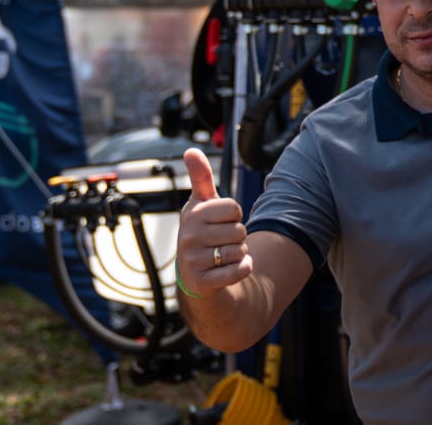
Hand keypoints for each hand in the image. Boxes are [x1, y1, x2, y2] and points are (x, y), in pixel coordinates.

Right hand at [178, 148, 251, 295]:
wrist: (196, 277)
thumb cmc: (203, 233)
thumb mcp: (202, 204)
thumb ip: (201, 177)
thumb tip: (191, 150)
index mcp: (192, 214)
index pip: (234, 208)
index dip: (234, 216)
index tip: (219, 223)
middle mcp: (188, 236)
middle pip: (239, 230)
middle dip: (237, 237)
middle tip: (220, 243)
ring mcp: (193, 260)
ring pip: (240, 250)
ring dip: (238, 254)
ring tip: (221, 256)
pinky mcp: (203, 282)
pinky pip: (240, 270)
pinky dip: (243, 269)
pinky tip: (230, 269)